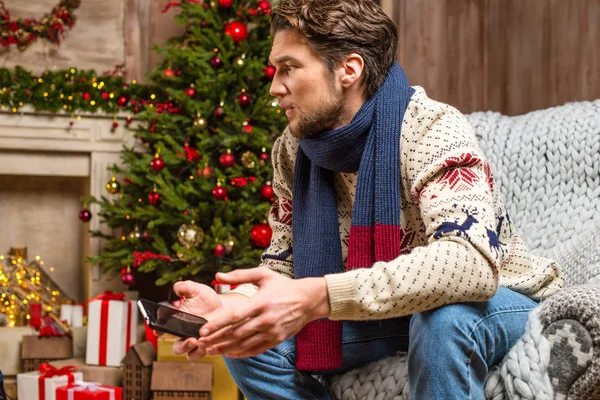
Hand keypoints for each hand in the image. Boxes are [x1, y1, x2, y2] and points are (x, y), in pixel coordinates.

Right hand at [155, 281, 220, 360]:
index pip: (162, 327)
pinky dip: (201, 352)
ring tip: (198, 341)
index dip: (158, 329)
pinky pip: (198, 354)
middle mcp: (182, 333)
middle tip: (191, 339)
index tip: (160, 330)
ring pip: (187, 352)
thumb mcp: (196, 290)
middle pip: (176, 346)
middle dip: (181, 345)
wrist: (222, 305)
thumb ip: (185, 287)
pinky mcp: (204, 346)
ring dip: (190, 349)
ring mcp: (193, 341)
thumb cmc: (205, 298)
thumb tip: (178, 287)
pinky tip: (207, 346)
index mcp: (175, 320)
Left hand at [197, 267, 329, 358]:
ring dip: (226, 348)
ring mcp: (272, 331)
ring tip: (211, 350)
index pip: (235, 316)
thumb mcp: (263, 275)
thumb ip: (240, 275)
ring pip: (244, 344)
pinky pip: (256, 349)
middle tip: (200, 342)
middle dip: (216, 339)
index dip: (218, 324)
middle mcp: (266, 319)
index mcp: (261, 302)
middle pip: (236, 333)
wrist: (309, 300)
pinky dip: (241, 353)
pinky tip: (230, 353)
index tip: (203, 330)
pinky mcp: (276, 339)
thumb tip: (218, 275)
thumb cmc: (284, 285)